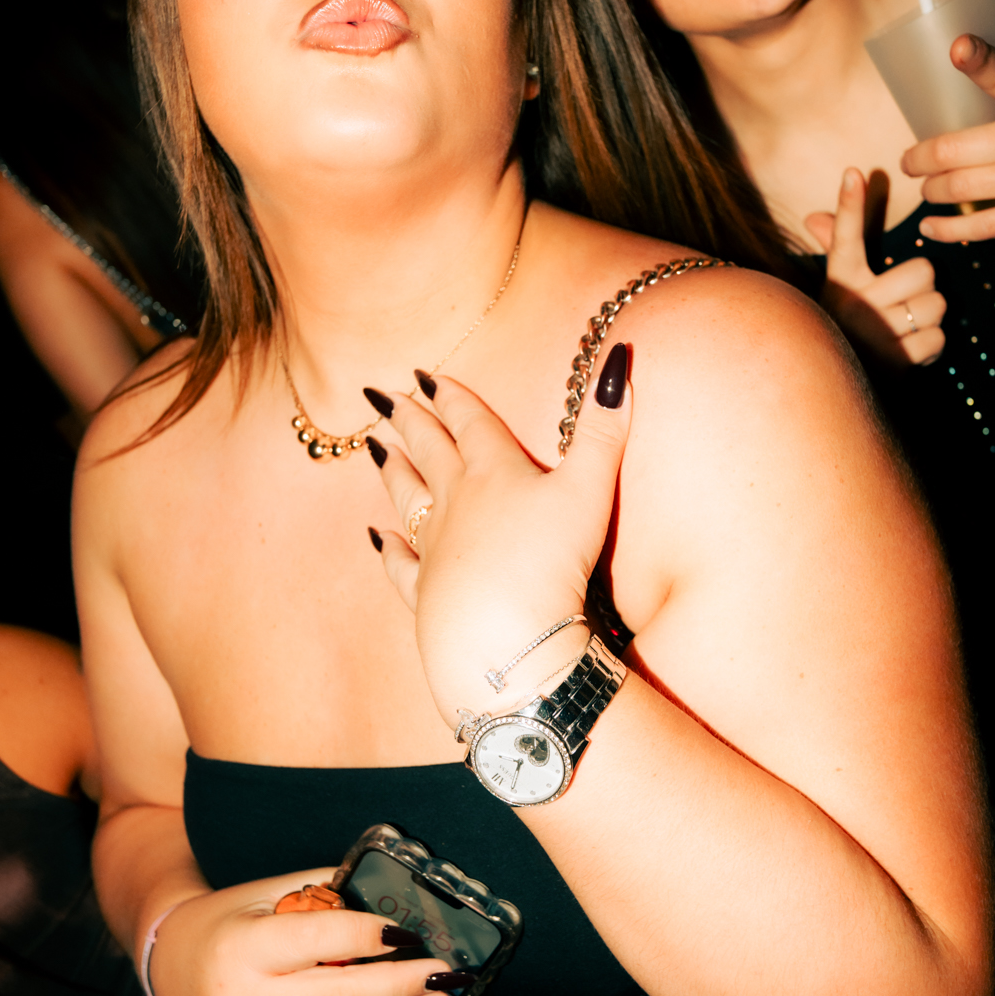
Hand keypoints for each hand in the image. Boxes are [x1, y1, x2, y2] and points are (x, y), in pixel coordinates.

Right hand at [146, 879, 455, 995]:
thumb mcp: (266, 894)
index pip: (322, 941)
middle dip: (402, 988)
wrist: (170, 970)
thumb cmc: (227, 925)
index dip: (373, 936)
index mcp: (240, 950)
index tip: (411, 934)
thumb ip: (325, 894)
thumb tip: (396, 900)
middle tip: (442, 976)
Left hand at [366, 352, 631, 725]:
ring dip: (393, 470)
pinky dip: (387, 549)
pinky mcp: (424, 592)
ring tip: (374, 448)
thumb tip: (619, 359)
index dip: (450, 396)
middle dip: (410, 421)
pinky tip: (375, 539)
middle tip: (382, 396)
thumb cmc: (549, 560)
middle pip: (430, 451)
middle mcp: (456, 502)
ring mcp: (433, 548)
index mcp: (494, 471)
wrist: (504, 636)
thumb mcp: (589, 488)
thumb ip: (604, 429)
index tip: (424, 375)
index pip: (469, 422)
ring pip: (407, 498)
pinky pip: (400, 564)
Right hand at [805, 168, 945, 368]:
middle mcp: (853, 303)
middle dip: (923, 289)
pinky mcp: (895, 362)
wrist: (836, 388)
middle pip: (924, 271)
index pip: (846, 237)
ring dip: (929, 320)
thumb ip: (836, 250)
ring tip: (904, 331)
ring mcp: (874, 332)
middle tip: (901, 305)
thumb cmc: (847, 328)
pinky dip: (930, 347)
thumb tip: (813, 218)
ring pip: (936, 304)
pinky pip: (938, 337)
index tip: (854, 171)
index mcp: (842, 280)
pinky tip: (908, 352)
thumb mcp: (839, 291)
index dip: (849, 203)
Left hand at [907, 36, 994, 245]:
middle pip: (955, 148)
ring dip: (931, 191)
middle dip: (919, 158)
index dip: (978, 58)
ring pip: (961, 187)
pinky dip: (949, 230)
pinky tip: (930, 228)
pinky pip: (983, 225)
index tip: (957, 48)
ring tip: (926, 189)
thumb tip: (971, 85)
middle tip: (910, 161)